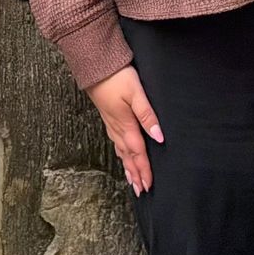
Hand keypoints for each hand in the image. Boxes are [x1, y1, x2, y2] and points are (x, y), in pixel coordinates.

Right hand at [86, 65, 163, 196]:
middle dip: (135, 173)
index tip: (149, 186)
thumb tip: (159, 137)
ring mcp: (110, 121)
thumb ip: (147, 114)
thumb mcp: (136, 92)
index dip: (144, 169)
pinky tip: (121, 153)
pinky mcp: (107, 115)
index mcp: (125, 124)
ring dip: (127, 166)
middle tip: (141, 190)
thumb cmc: (116, 76)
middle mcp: (116, 126)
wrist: (94, 63)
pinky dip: (120, 152)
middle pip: (128, 155)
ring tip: (132, 180)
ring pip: (120, 149)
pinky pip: (115, 140)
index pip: (138, 152)